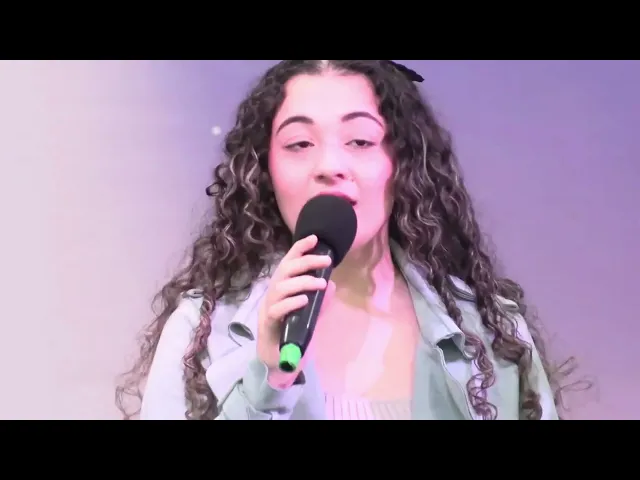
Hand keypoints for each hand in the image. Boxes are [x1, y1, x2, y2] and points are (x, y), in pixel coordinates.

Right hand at [257, 234, 335, 387]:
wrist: (278, 360)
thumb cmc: (292, 333)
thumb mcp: (310, 315)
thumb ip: (320, 302)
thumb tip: (332, 285)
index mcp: (282, 288)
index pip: (289, 263)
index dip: (299, 249)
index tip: (314, 238)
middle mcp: (273, 293)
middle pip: (285, 270)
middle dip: (305, 262)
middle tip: (326, 261)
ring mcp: (268, 308)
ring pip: (281, 287)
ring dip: (302, 282)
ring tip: (320, 283)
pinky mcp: (268, 324)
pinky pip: (277, 309)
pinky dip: (291, 303)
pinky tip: (304, 300)